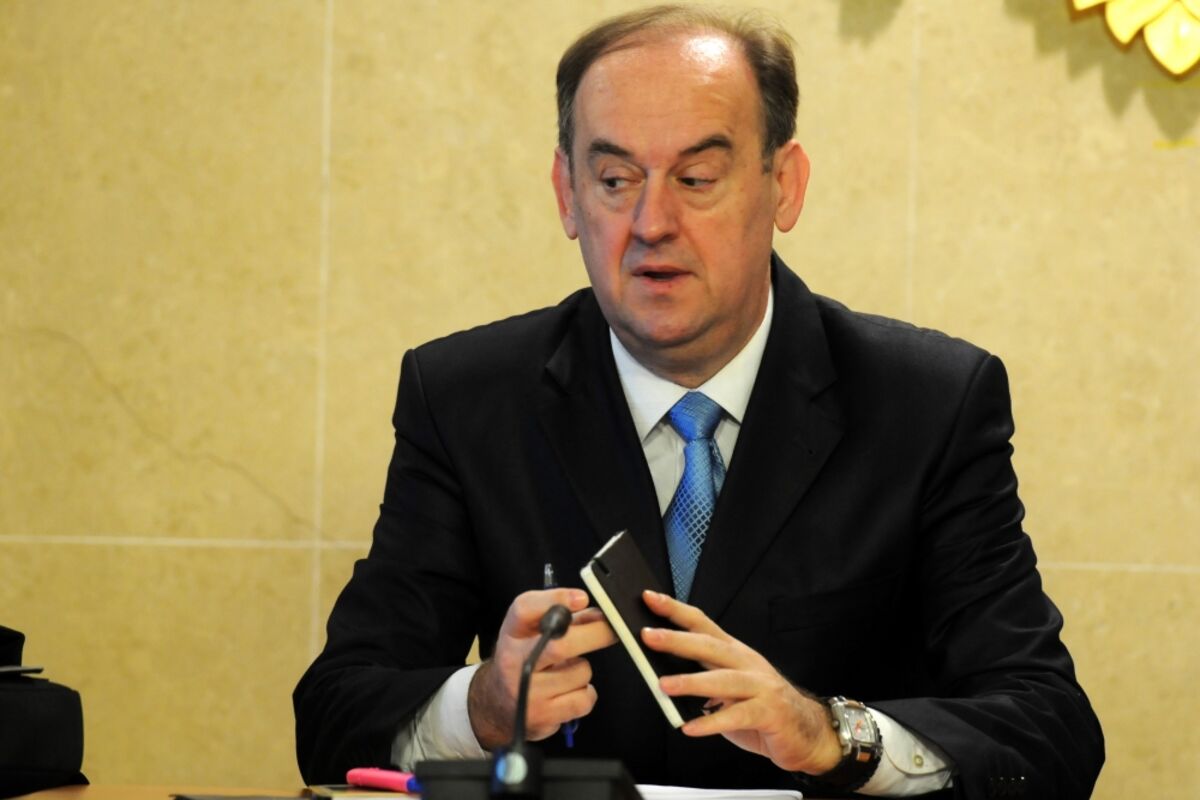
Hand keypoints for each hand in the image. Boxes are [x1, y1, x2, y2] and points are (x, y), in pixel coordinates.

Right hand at [467, 588, 616, 748]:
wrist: (497, 705)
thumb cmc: (525, 660)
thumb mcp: (536, 633)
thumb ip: (568, 619)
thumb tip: (600, 615)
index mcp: (512, 632)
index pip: (525, 608)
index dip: (556, 599)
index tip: (582, 598)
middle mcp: (514, 660)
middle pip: (562, 645)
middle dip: (595, 635)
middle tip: (612, 631)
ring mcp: (527, 691)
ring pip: (581, 672)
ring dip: (584, 671)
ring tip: (567, 674)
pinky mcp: (542, 716)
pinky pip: (584, 699)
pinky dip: (585, 695)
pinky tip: (569, 693)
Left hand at [640, 590, 842, 774]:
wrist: (808, 732)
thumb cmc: (761, 707)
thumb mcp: (728, 686)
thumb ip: (701, 676)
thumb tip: (658, 673)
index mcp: (734, 652)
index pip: (702, 623)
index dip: (675, 610)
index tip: (648, 598)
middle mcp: (747, 663)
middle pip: (710, 646)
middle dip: (677, 639)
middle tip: (648, 636)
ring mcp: (761, 686)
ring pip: (723, 680)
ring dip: (691, 681)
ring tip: (663, 685)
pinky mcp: (770, 713)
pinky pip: (737, 716)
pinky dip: (711, 722)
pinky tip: (690, 728)